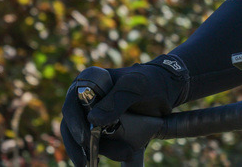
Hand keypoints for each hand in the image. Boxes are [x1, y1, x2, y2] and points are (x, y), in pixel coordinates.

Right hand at [60, 59, 185, 165]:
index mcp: (89, 81)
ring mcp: (95, 114)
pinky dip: (108, 151)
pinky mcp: (105, 128)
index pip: (72, 104)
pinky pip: (100, 142)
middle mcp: (86, 99)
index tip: (85, 139)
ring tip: (125, 154)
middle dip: (82, 144)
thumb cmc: (151, 81)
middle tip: (88, 161)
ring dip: (100, 150)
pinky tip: (122, 155)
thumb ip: (117, 101)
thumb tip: (92, 120)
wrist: (169, 89)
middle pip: (74, 124)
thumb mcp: (136, 87)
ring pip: (86, 137)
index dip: (74, 123)